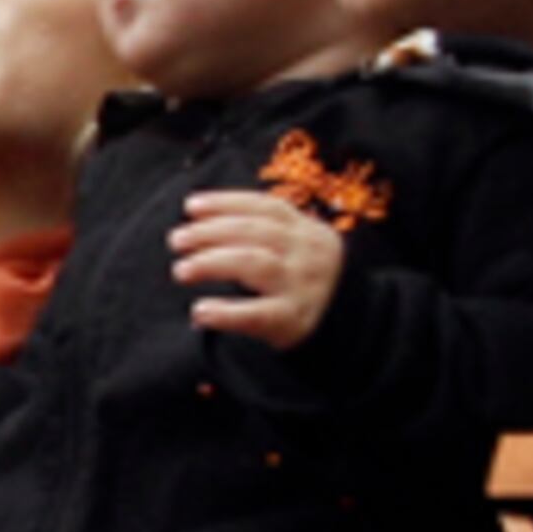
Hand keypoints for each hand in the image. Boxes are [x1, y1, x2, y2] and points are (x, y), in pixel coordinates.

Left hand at [170, 191, 344, 347]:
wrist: (355, 328)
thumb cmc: (309, 283)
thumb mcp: (301, 249)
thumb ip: (267, 233)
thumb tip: (202, 222)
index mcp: (307, 230)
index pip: (265, 207)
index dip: (225, 203)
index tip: (191, 206)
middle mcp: (307, 253)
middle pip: (254, 232)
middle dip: (210, 232)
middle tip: (177, 240)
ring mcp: (302, 286)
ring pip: (253, 264)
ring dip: (212, 262)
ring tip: (181, 270)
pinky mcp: (294, 321)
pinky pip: (256, 314)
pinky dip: (225, 312)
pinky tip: (200, 312)